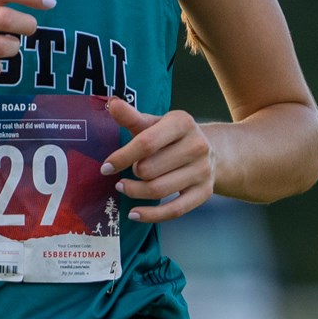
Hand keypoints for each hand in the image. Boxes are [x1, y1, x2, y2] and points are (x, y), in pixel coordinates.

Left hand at [100, 97, 215, 222]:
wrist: (212, 150)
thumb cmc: (172, 136)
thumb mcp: (154, 123)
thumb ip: (131, 116)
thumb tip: (111, 103)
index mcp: (182, 123)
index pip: (146, 144)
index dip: (122, 157)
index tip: (105, 167)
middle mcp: (197, 145)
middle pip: (149, 170)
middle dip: (133, 173)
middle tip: (128, 172)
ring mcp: (203, 171)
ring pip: (159, 190)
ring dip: (135, 192)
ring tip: (125, 187)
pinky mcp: (205, 192)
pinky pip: (174, 211)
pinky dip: (151, 215)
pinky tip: (134, 214)